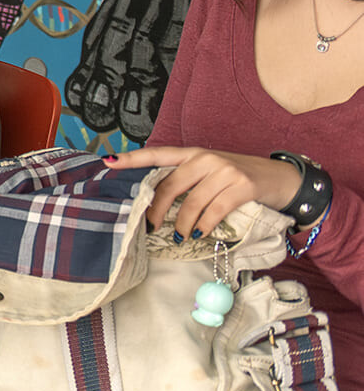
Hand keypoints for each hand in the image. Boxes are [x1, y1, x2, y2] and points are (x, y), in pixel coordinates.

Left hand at [109, 146, 304, 240]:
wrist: (281, 178)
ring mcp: (225, 171)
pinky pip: (215, 210)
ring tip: (181, 236)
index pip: (158, 154)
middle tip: (151, 226)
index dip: (133, 159)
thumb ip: (187, 179)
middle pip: (170, 185)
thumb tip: (157, 201)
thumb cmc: (239, 178)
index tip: (109, 162)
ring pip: (192, 202)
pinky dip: (205, 225)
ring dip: (183, 225)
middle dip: (156, 209)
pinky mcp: (243, 186)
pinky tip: (201, 232)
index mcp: (193, 154)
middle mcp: (206, 158)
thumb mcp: (211, 172)